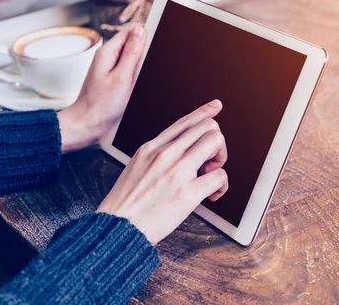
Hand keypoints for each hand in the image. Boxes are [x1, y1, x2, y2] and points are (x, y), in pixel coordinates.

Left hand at [58, 24, 145, 151]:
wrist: (87, 126)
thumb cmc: (100, 106)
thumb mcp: (121, 78)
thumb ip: (131, 53)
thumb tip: (140, 30)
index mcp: (108, 51)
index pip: (132, 30)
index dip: (147, 34)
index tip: (160, 42)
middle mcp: (108, 56)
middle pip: (133, 43)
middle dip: (146, 51)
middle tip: (145, 71)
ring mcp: (111, 68)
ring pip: (133, 58)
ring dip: (142, 65)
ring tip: (139, 81)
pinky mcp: (114, 79)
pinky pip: (130, 70)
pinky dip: (137, 75)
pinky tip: (138, 85)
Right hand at [96, 100, 228, 244]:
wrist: (116, 230)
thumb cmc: (125, 205)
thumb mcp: (136, 168)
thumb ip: (156, 156)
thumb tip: (179, 152)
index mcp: (151, 148)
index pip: (184, 121)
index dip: (205, 112)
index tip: (216, 107)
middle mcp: (165, 154)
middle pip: (206, 127)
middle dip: (216, 143)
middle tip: (210, 162)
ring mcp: (176, 172)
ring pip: (216, 142)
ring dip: (221, 159)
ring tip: (211, 176)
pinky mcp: (187, 194)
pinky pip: (220, 176)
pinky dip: (222, 185)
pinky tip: (213, 195)